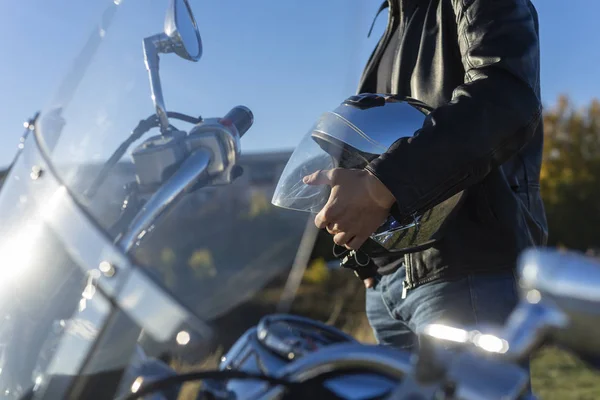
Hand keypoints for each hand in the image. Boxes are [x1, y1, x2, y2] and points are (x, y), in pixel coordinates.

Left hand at [303, 168, 395, 287]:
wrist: (380, 188)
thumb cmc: (356, 181)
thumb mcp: (335, 175)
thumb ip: (319, 178)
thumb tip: (305, 179)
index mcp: (329, 212)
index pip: (318, 223)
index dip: (322, 218)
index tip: (327, 213)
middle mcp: (338, 225)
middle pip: (330, 230)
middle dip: (333, 224)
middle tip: (340, 215)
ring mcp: (351, 231)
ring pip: (339, 241)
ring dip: (340, 234)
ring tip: (346, 226)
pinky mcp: (364, 234)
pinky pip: (353, 246)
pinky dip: (351, 242)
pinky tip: (353, 235)